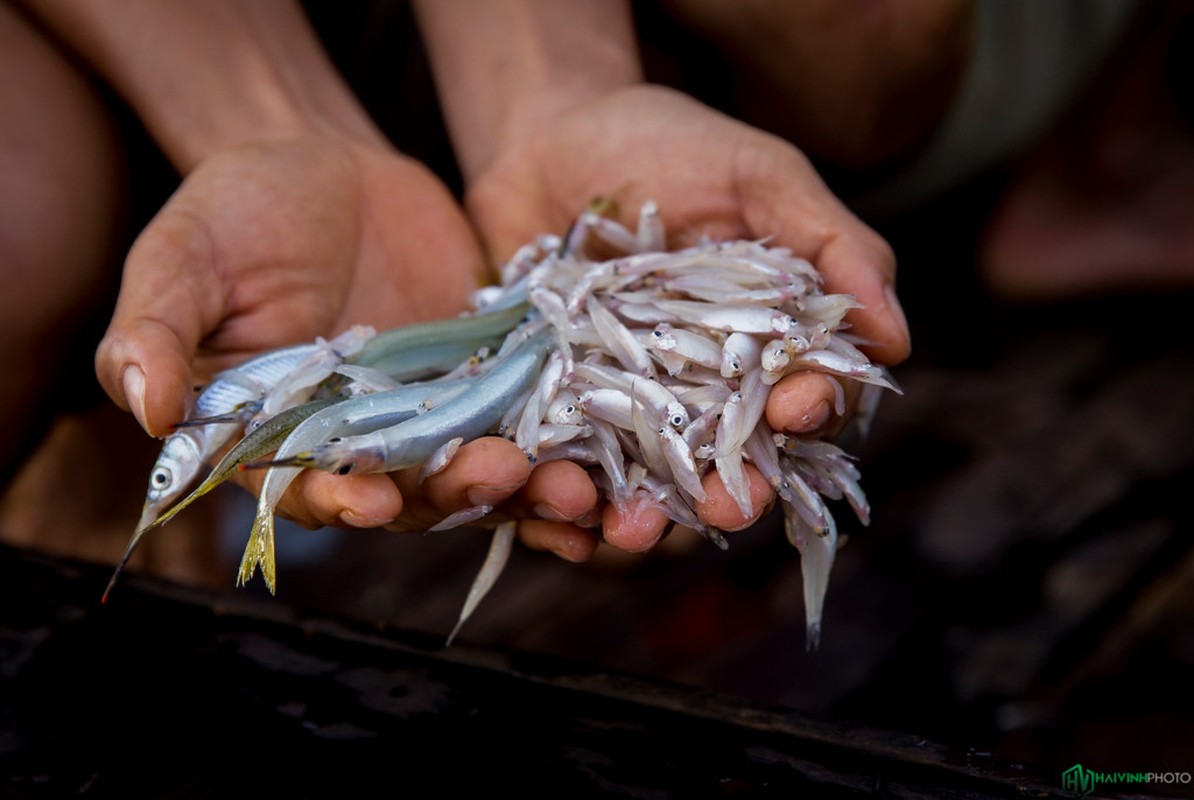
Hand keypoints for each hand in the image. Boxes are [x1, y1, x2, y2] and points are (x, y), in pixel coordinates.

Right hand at [95, 134, 597, 554]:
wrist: (332, 164)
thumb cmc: (239, 208)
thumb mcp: (186, 255)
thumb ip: (159, 329)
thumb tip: (148, 412)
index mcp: (275, 434)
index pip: (301, 487)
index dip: (334, 499)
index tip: (365, 500)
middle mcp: (357, 444)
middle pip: (409, 496)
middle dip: (455, 496)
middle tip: (501, 476)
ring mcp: (429, 421)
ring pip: (479, 478)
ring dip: (527, 493)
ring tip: (572, 489)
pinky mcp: (490, 387)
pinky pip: (529, 429)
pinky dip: (565, 455)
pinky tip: (605, 473)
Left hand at [463, 84, 911, 549]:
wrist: (547, 132)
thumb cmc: (668, 142)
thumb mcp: (760, 175)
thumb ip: (833, 245)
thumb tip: (896, 338)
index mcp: (766, 343)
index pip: (803, 396)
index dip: (809, 411)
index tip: (799, 410)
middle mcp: (704, 387)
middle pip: (728, 458)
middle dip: (732, 488)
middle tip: (726, 507)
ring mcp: (628, 401)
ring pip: (646, 478)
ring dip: (647, 514)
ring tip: (631, 532)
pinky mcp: (556, 405)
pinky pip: (566, 462)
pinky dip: (565, 492)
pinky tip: (562, 509)